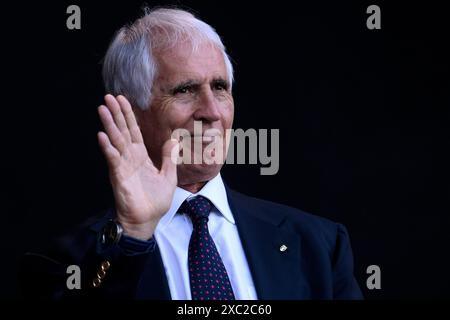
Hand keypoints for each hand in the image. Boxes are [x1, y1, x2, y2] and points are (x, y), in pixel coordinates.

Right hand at [97, 94, 178, 239]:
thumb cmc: (155, 201)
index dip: (128, 115)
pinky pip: (113, 159)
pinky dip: (108, 148)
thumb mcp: (168, 176)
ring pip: (115, 141)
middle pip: (122, 131)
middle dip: (116, 114)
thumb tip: (174, 139)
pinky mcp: (119, 177)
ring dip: (109, 125)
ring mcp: (123, 166)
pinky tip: (102, 135)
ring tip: (103, 109)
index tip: (123, 100)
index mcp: (141, 157)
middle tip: (108, 97)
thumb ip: (169, 157)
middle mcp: (130, 158)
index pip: (133, 131)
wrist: (148, 220)